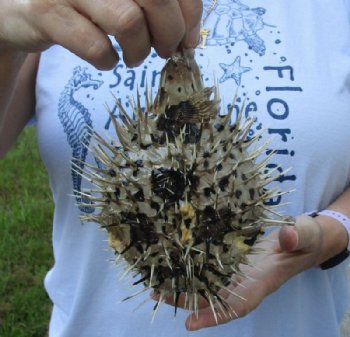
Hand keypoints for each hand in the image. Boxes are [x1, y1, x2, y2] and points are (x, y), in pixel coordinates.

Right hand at [0, 0, 201, 68]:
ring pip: (128, 21)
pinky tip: (107, 61)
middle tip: (163, 51)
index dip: (190, 13)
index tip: (189, 40)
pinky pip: (94, 46)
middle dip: (169, 34)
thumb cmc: (84, 1)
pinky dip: (108, 62)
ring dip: (139, 51)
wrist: (21, 3)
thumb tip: (191, 36)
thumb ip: (157, 5)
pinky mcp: (47, 12)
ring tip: (133, 57)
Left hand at [159, 215, 326, 330]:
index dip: (214, 315)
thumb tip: (288, 237)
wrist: (299, 238)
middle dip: (185, 298)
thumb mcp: (306, 236)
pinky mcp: (231, 260)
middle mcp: (244, 282)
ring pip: (206, 284)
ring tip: (157, 284)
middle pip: (211, 297)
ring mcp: (236, 272)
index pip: (237, 305)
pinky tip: (175, 264)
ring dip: (183, 285)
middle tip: (158, 293)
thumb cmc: (305, 239)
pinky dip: (192, 269)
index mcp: (261, 282)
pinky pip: (209, 268)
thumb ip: (299, 237)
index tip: (191, 324)